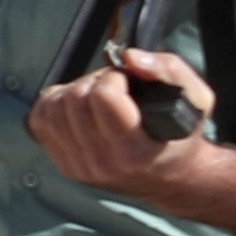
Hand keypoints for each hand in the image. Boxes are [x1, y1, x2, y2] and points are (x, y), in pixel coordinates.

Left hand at [32, 52, 215, 193]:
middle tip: (113, 89)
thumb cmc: (182, 134)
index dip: (115, 78)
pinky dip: (54, 106)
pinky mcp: (66, 165)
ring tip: (96, 98)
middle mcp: (105, 163)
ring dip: (72, 93)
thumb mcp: (195, 98)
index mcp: (137, 151)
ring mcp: (81, 167)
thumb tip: (129, 58)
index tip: (129, 84)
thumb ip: (168, 70)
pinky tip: (76, 108)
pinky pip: (40, 122)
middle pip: (74, 99)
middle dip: (93, 83)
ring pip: (52, 109)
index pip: (103, 96)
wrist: (174, 178)